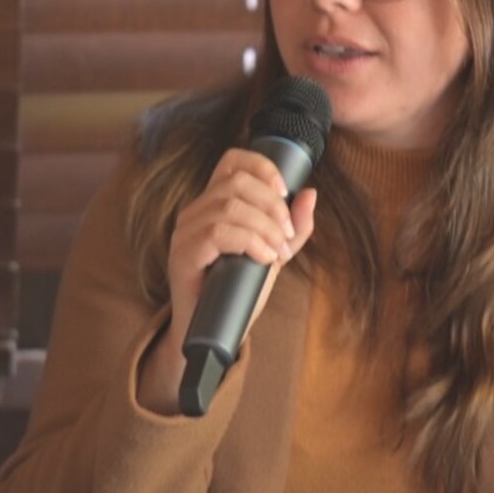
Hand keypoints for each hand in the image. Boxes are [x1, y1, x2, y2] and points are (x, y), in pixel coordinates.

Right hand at [137, 147, 317, 414]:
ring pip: (229, 207)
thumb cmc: (239, 290)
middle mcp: (196, 211)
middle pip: (236, 182)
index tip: (285, 192)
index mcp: (215, 202)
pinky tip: (263, 258)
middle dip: (272, 206)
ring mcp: (185, 232)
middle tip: (288, 235)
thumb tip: (310, 194)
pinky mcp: (182, 255)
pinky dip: (249, 242)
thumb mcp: (273, 254)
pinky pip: (217, 233)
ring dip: (265, 228)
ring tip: (278, 252)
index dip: (262, 167)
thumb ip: (292, 228)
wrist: (216, 331)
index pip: (232, 161)